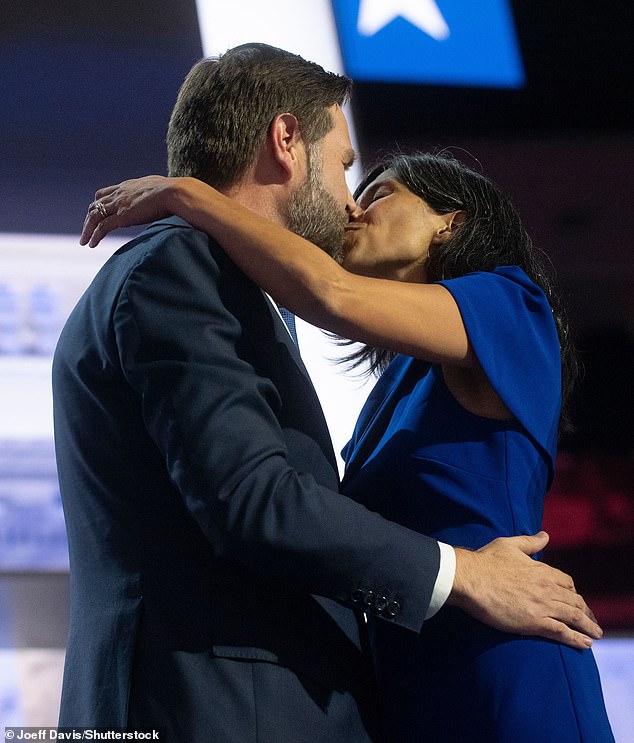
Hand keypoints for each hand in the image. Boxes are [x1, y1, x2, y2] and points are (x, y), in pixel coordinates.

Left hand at [81, 176, 172, 247]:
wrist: (174, 193)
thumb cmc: (175, 192)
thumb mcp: (160, 189)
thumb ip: (156, 194)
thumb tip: (166, 200)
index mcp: (128, 186)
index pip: (105, 193)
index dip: (98, 204)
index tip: (97, 213)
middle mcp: (119, 194)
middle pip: (95, 205)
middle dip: (89, 218)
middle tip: (87, 230)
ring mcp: (119, 205)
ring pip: (94, 217)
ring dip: (87, 230)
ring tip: (84, 242)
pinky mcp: (122, 217)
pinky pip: (102, 228)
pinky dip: (94, 236)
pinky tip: (92, 245)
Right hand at [448, 531, 601, 649]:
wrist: (471, 579)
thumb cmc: (486, 561)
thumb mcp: (509, 545)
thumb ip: (529, 541)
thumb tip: (545, 535)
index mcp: (542, 570)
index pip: (567, 582)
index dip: (573, 591)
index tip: (575, 599)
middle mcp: (547, 587)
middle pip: (575, 601)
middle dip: (586, 611)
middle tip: (591, 621)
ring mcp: (543, 605)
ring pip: (574, 617)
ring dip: (588, 627)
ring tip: (596, 635)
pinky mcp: (535, 622)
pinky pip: (563, 632)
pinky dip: (577, 639)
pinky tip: (585, 645)